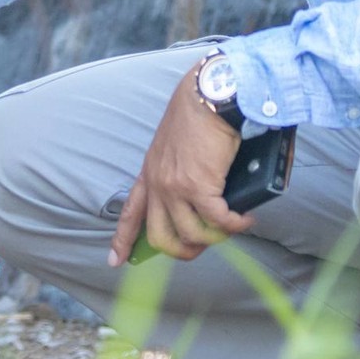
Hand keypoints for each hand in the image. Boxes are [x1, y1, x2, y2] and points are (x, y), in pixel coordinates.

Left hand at [108, 59, 255, 265]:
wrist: (207, 97)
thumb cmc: (198, 114)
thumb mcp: (174, 145)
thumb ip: (179, 170)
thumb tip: (202, 196)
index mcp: (150, 173)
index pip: (130, 212)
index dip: (122, 240)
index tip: (115, 261)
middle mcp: (158, 184)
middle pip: (159, 236)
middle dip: (181, 251)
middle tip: (200, 249)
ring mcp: (176, 188)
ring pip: (190, 235)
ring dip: (214, 239)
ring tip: (230, 227)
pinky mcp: (200, 187)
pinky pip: (218, 221)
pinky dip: (235, 224)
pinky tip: (245, 217)